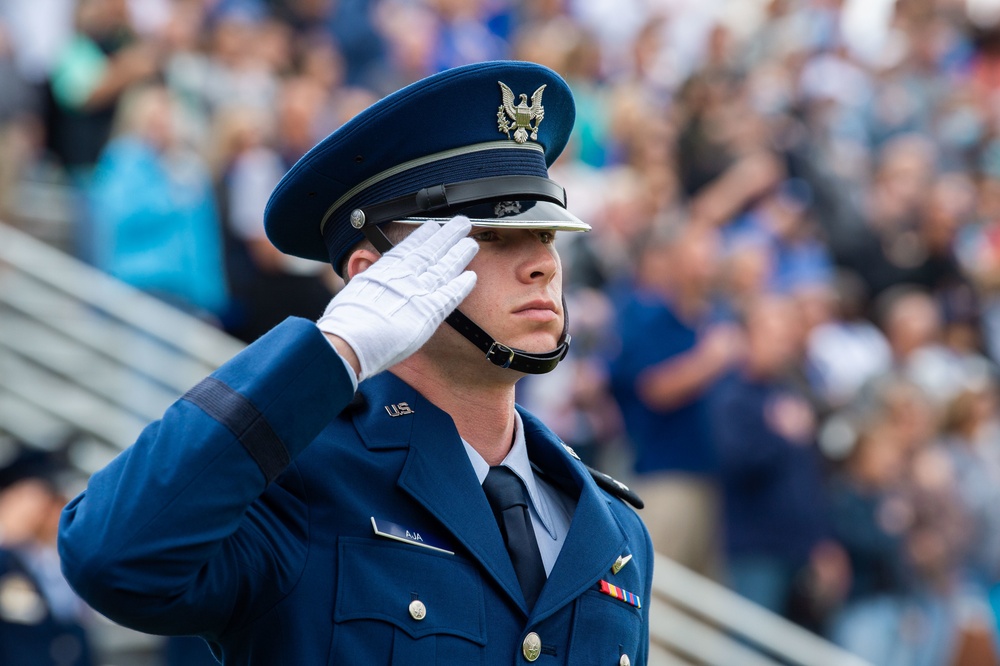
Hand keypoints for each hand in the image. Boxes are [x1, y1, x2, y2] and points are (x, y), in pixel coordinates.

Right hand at [317, 216, 477, 381]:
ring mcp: (418, 292)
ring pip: (445, 268)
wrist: (350, 342)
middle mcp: (403, 277)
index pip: (408, 248)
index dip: (423, 236)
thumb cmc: (345, 323)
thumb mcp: (352, 289)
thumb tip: (361, 261)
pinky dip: (462, 285)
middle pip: (431, 251)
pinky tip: (471, 276)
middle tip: (461, 224)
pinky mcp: (429, 312)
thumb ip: (365, 275)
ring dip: (460, 254)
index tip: (433, 226)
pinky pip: (451, 295)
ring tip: (470, 243)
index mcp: (384, 271)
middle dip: (448, 236)